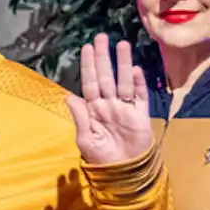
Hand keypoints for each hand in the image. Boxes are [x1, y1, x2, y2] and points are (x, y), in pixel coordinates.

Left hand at [67, 33, 152, 164]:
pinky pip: (139, 96)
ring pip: (123, 81)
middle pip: (105, 76)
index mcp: (93, 109)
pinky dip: (138, 84)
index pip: (89, 82)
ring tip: (122, 45)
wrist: (123, 172)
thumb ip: (80, 118)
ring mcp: (125, 108)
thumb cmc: (101, 157)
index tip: (86, 48)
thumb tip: (69, 96)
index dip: (88, 66)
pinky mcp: (139, 115)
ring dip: (122, 64)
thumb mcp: (86, 139)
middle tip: (101, 37)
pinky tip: (136, 70)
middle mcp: (108, 104)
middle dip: (103, 57)